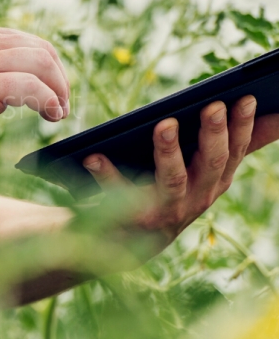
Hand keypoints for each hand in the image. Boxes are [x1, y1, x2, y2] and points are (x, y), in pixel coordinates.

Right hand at [0, 21, 69, 164]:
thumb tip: (26, 85)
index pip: (27, 41)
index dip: (50, 66)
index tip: (55, 91)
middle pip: (40, 48)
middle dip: (60, 77)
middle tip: (62, 104)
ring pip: (40, 62)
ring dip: (58, 89)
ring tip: (58, 112)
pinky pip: (30, 86)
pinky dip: (48, 100)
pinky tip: (50, 114)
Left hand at [82, 95, 256, 248]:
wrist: (127, 240)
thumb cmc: (170, 192)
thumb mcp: (207, 169)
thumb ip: (238, 143)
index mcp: (214, 180)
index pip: (235, 151)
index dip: (243, 126)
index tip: (244, 97)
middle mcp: (196, 197)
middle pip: (210, 163)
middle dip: (214, 134)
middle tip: (212, 106)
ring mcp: (165, 211)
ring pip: (172, 180)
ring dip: (169, 152)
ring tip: (164, 124)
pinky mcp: (131, 218)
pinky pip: (117, 194)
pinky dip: (105, 175)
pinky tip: (93, 156)